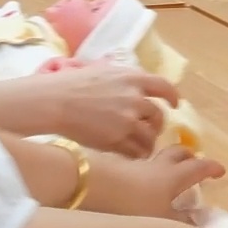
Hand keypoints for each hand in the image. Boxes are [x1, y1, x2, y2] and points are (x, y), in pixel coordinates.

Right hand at [16, 65, 182, 157]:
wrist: (52, 102)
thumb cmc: (70, 84)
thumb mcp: (103, 72)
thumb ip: (123, 80)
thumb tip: (134, 85)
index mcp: (133, 78)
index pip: (164, 86)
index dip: (173, 96)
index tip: (175, 104)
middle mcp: (135, 98)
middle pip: (158, 116)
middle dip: (156, 125)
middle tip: (149, 130)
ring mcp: (127, 120)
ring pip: (150, 137)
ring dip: (147, 143)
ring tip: (140, 147)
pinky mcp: (116, 140)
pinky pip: (136, 152)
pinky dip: (136, 155)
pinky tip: (129, 156)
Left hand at [86, 144, 225, 221]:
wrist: (88, 187)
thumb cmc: (129, 205)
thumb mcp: (160, 220)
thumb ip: (180, 222)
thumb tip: (197, 223)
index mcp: (173, 177)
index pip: (199, 168)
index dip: (212, 168)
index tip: (220, 171)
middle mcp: (156, 166)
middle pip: (177, 153)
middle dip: (189, 155)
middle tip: (194, 161)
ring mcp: (133, 165)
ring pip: (155, 158)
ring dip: (165, 161)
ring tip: (165, 171)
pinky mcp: (113, 168)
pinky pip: (135, 166)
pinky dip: (142, 171)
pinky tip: (136, 183)